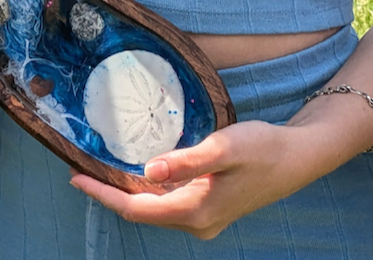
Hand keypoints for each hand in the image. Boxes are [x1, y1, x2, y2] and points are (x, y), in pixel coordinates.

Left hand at [69, 119, 335, 238]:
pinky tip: (135, 174)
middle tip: (79, 168)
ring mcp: (204, 220)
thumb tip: (147, 171)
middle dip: (108, 193)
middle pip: (141, 212)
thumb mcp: (223, 148)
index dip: (103, 193)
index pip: (136, 208)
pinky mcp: (209, 210)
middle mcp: (197, 223)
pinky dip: (146, 192)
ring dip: (126, 193)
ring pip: (154, 210)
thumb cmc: (262, 148)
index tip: (75, 175)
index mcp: (196, 211)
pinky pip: (168, 205)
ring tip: (98, 170)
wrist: (297, 158)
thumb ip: (185, 161)